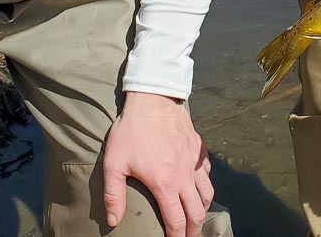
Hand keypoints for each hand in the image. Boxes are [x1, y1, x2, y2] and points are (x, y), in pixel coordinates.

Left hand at [103, 92, 213, 236]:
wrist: (153, 97)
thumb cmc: (132, 130)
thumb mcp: (114, 162)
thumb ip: (113, 194)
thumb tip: (113, 221)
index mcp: (165, 184)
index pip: (177, 221)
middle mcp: (184, 176)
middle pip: (197, 212)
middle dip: (194, 230)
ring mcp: (194, 161)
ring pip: (207, 193)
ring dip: (202, 209)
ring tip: (195, 216)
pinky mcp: (198, 148)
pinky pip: (206, 172)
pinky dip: (205, 183)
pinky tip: (198, 184)